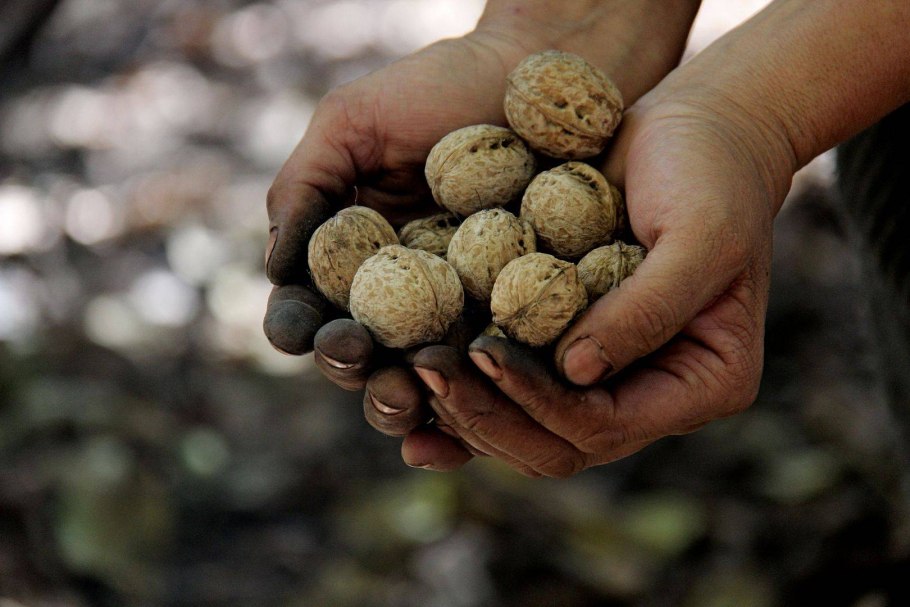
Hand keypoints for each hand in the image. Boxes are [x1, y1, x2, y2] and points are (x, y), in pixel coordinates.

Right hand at [264, 1, 702, 459]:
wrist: (546, 71)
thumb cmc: (442, 87)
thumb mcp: (354, 123)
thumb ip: (305, 188)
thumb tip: (275, 270)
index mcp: (352, 257)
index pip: (310, 310)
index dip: (300, 328)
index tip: (306, 328)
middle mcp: (400, 294)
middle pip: (362, 356)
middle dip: (352, 367)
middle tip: (360, 357)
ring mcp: (459, 312)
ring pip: (422, 378)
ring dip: (408, 393)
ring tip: (413, 385)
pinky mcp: (517, 319)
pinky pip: (493, 368)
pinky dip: (477, 388)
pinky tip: (471, 391)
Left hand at [404, 67, 799, 473]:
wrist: (688, 129)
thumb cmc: (710, 173)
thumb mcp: (698, 236)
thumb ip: (647, 309)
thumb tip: (574, 374)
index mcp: (699, 385)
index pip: (605, 424)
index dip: (540, 402)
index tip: (485, 350)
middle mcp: (646, 394)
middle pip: (555, 444)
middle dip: (487, 416)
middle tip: (425, 368)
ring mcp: (600, 375)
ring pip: (522, 428)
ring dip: (463, 406)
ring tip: (410, 364)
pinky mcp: (560, 344)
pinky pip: (506, 384)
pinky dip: (463, 385)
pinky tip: (406, 375)